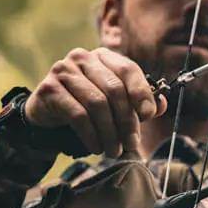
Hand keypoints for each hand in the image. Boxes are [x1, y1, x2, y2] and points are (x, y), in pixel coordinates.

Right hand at [26, 47, 166, 156]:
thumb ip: (138, 101)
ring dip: (110, 132)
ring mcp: (63, 70)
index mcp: (103, 56)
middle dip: (126, 121)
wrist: (46, 113)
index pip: (128, 69)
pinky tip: (97, 147)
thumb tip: (161, 106)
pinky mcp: (49, 88)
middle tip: (132, 144)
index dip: (141, 93)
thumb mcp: (114, 102)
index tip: (148, 116)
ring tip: (114, 151)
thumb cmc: (85, 104)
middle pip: (114, 89)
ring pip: (97, 104)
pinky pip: (78, 115)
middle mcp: (82, 58)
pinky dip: (91, 135)